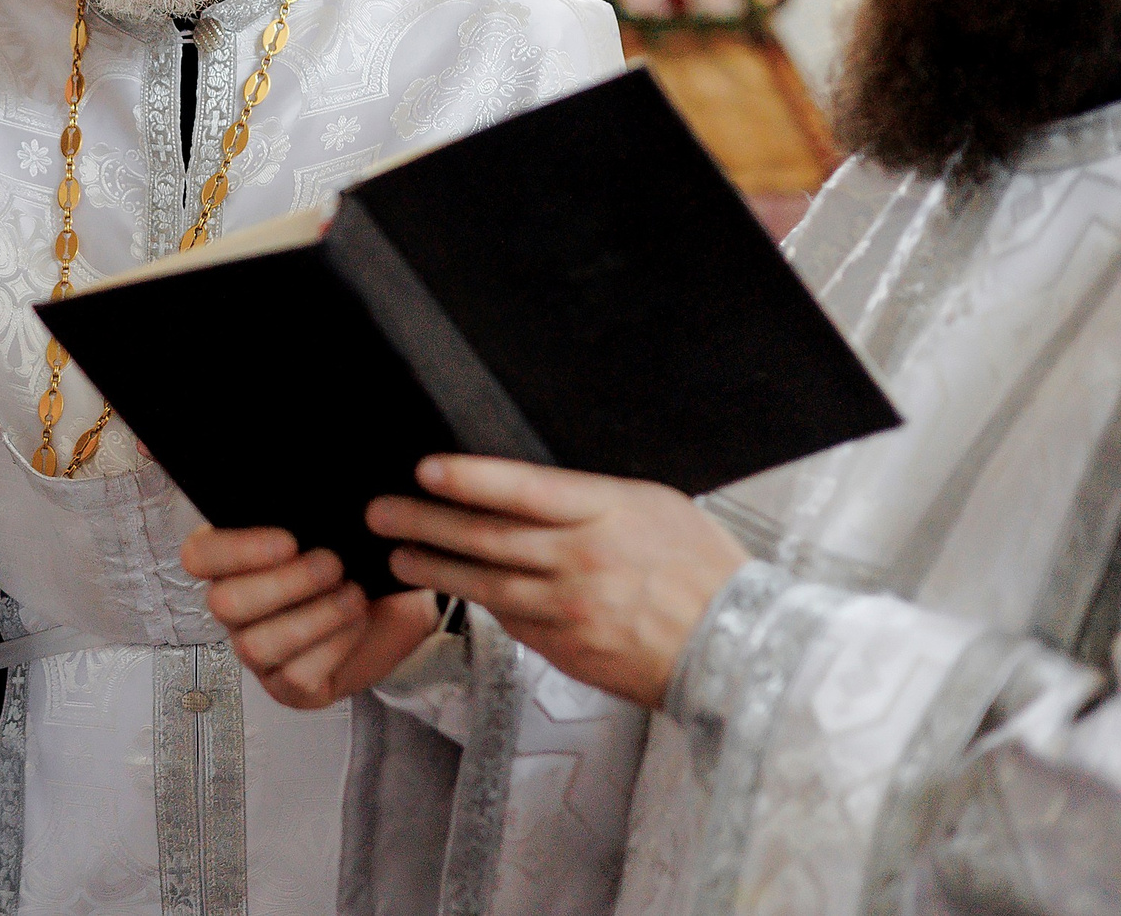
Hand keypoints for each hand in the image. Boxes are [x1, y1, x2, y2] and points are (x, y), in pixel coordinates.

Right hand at [180, 527, 439, 710]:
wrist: (398, 608)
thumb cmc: (359, 561)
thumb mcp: (340, 527)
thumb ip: (320, 510)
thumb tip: (317, 493)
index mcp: (232, 561)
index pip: (198, 555)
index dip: (235, 550)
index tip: (289, 541)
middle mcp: (234, 608)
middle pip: (222, 603)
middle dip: (283, 583)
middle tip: (334, 565)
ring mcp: (257, 652)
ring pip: (255, 645)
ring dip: (313, 618)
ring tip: (354, 595)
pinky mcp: (288, 687)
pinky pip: (294, 675)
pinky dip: (333, 646)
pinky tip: (358, 623)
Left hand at [368, 456, 748, 709]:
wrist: (739, 649)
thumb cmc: (703, 569)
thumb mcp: (657, 507)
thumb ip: (592, 497)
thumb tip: (531, 484)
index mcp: (608, 514)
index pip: (524, 490)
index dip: (470, 478)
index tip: (426, 470)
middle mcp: (582, 561)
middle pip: (487, 538)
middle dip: (425, 523)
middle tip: (381, 512)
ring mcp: (571, 610)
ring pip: (485, 585)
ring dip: (434, 570)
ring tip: (398, 556)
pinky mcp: (566, 649)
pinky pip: (511, 622)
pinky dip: (479, 605)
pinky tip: (452, 592)